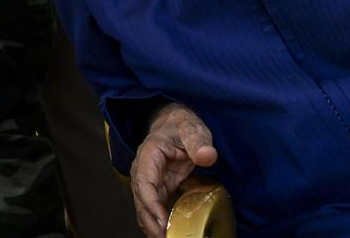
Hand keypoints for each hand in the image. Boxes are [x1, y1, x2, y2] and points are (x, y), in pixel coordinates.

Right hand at [131, 103, 217, 237]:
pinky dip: (158, 221)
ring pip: (145, 207)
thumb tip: (207, 156)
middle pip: (142, 200)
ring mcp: (149, 180)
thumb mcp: (192, 128)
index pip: (144, 183)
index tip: (162, 221)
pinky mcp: (157, 188)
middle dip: (151, 221)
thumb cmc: (181, 124)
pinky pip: (154, 207)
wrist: (173, 122)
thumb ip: (199, 142)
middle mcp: (143, 170)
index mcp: (148, 154)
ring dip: (153, 225)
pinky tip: (168, 232)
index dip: (151, 204)